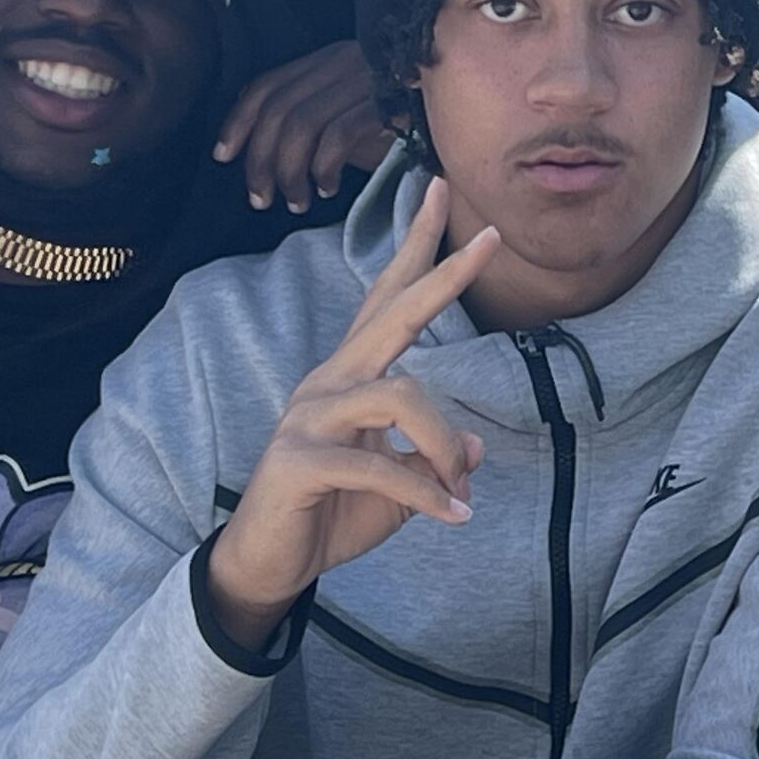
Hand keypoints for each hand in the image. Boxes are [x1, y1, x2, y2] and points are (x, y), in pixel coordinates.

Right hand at [206, 179, 500, 646]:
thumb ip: (434, 459)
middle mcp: (329, 381)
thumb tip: (478, 447)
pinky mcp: (297, 460)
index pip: (389, 299)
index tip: (441, 192)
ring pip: (403, 397)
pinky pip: (382, 467)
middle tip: (491, 237)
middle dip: (445, 274)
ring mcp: (309, 417)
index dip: (416, 246)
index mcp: (353, 375)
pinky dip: (427, 493)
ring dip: (445, 445)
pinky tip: (454, 516)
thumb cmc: (334, 514)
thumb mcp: (400, 485)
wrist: (268, 566)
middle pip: (394, 314)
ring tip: (460, 486)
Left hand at [215, 41, 394, 212]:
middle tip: (261, 199)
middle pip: (278, 111)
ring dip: (288, 171)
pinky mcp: (385, 102)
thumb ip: (319, 119)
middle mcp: (341, 62)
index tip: (223, 156)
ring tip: (294, 201)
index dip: (237, 122)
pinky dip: (323, 167)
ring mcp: (364, 80)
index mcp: (328, 59)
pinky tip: (327, 188)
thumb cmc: (407, 115)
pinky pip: (338, 135)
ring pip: (301, 125)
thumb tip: (269, 152)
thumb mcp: (355, 112)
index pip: (266, 85)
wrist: (466, 103)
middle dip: (260, 160)